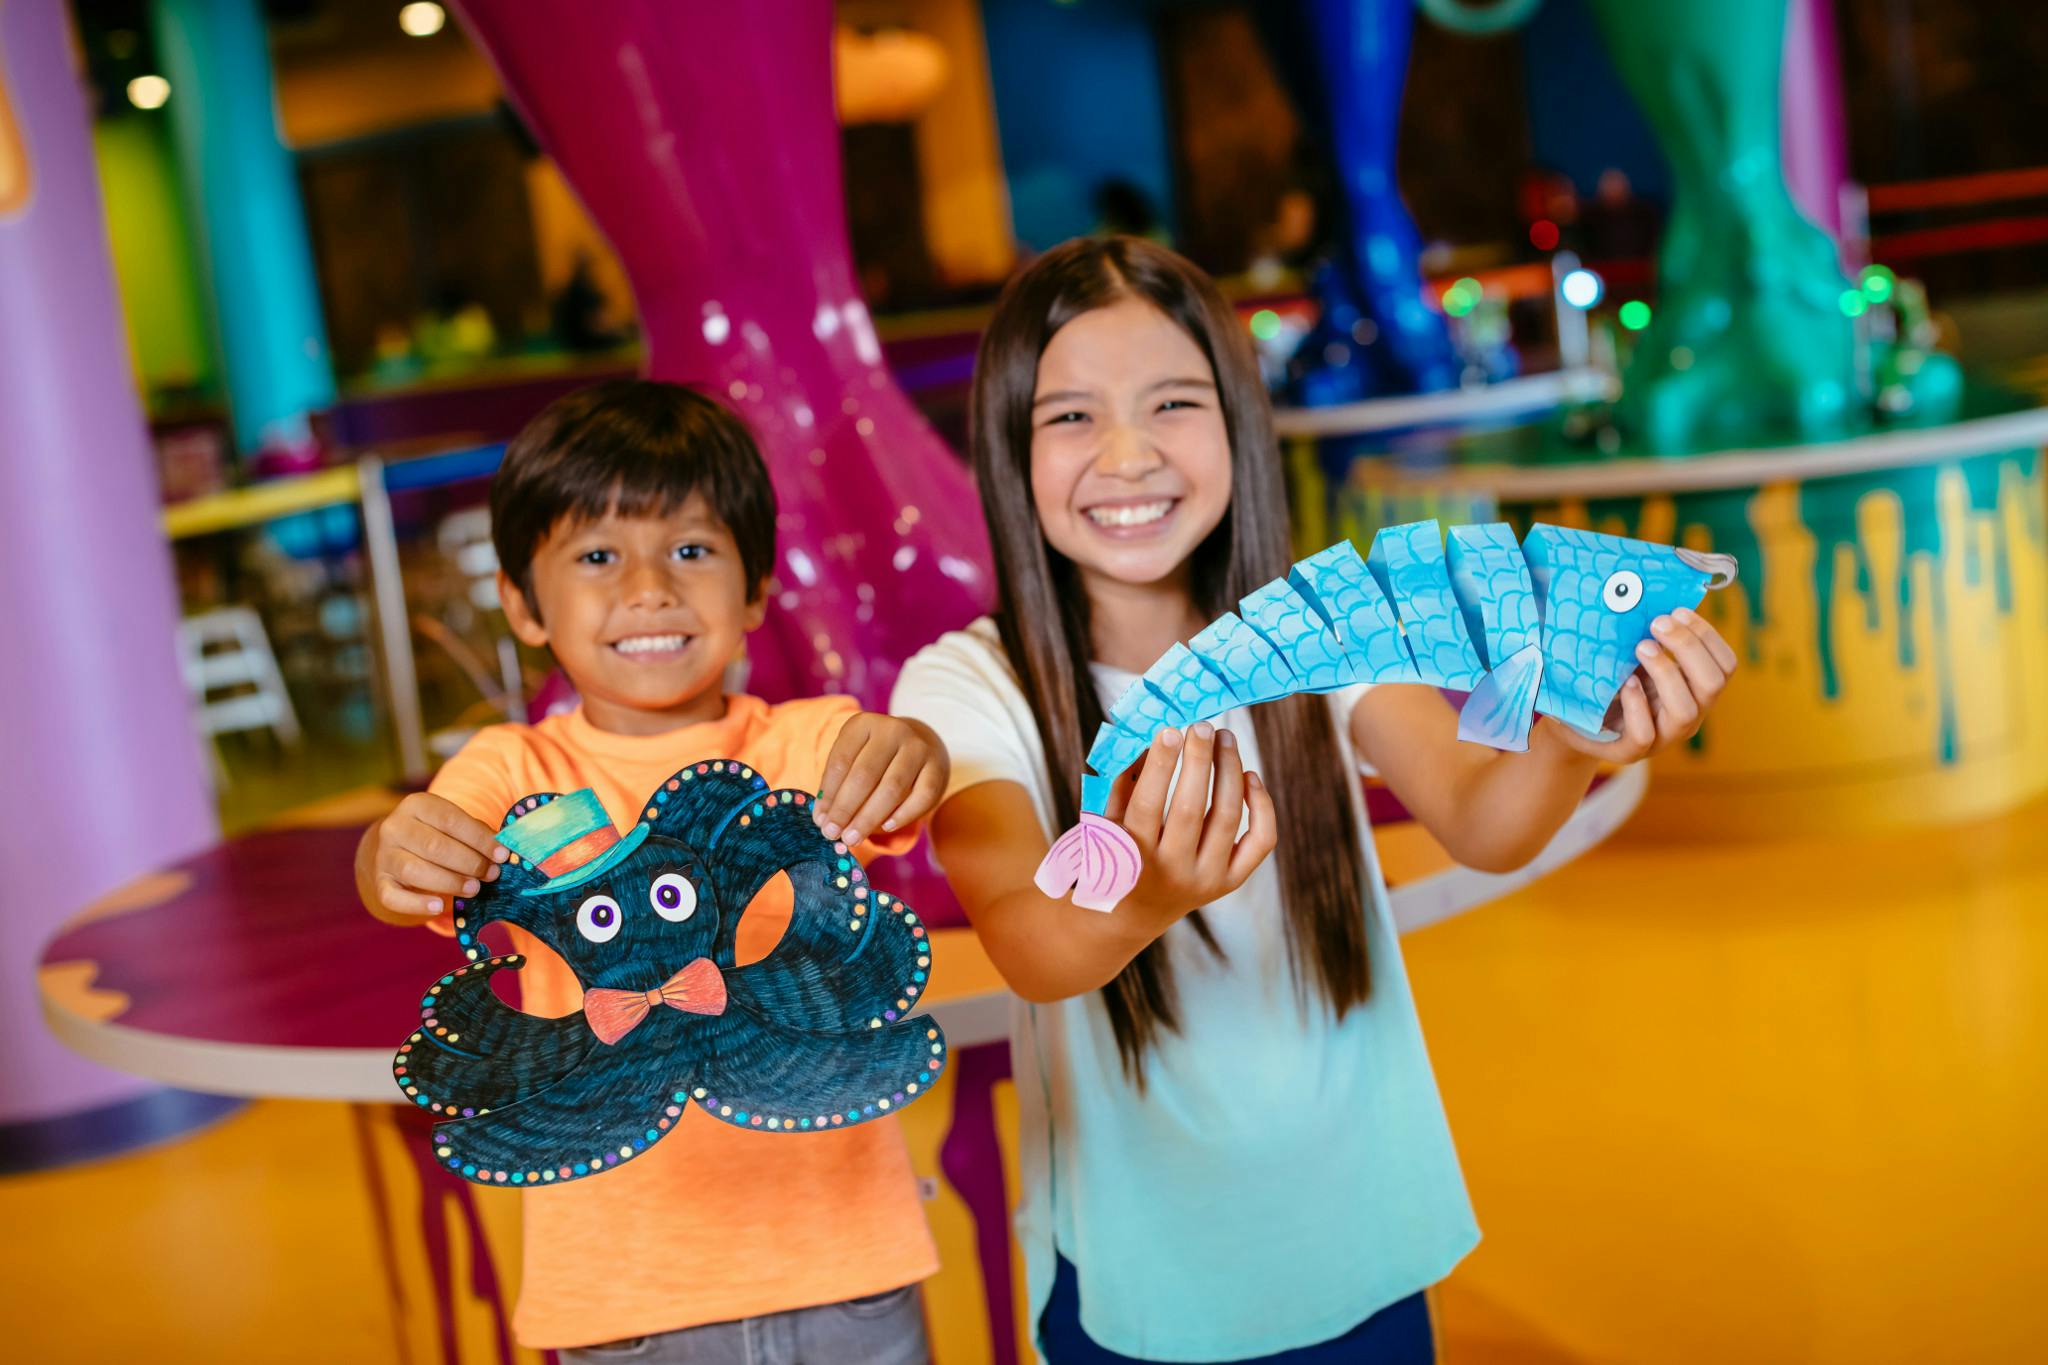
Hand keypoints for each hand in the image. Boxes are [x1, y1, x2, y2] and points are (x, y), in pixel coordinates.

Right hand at [368, 792, 507, 919]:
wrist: (395, 851)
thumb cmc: (436, 836)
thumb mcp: (453, 826)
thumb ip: (476, 834)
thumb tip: (502, 851)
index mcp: (416, 805)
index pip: (450, 820)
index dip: (479, 839)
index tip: (502, 855)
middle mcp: (394, 827)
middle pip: (434, 846)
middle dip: (469, 862)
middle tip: (491, 874)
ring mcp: (384, 856)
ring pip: (415, 871)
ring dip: (450, 882)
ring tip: (474, 889)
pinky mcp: (379, 883)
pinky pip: (394, 897)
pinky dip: (417, 904)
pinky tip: (439, 907)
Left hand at [813, 713, 948, 846]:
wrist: (919, 743)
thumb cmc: (876, 758)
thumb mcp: (853, 759)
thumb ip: (838, 786)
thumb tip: (823, 819)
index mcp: (863, 724)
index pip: (840, 762)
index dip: (828, 795)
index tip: (820, 821)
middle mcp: (892, 730)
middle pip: (864, 775)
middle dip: (845, 809)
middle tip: (833, 834)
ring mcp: (918, 747)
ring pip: (892, 788)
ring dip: (869, 818)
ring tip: (852, 838)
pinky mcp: (937, 767)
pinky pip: (920, 797)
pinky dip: (903, 815)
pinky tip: (886, 827)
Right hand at [1104, 722, 1275, 924]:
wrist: (1136, 912)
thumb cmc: (1117, 854)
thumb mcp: (1107, 823)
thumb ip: (1123, 782)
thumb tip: (1152, 737)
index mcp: (1134, 857)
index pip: (1148, 805)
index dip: (1161, 766)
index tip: (1169, 730)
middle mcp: (1173, 871)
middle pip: (1192, 809)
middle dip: (1199, 761)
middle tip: (1202, 726)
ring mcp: (1207, 879)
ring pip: (1228, 817)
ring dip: (1230, 770)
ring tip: (1225, 737)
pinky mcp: (1231, 881)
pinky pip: (1260, 841)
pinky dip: (1261, 805)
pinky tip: (1249, 775)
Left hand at [1549, 607, 1738, 761]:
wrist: (1574, 723)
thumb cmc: (1610, 683)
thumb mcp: (1634, 657)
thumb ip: (1651, 637)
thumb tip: (1653, 596)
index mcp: (1695, 689)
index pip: (1725, 665)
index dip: (1708, 636)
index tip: (1678, 611)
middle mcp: (1687, 714)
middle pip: (1713, 684)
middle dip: (1689, 648)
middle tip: (1657, 624)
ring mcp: (1662, 736)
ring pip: (1685, 711)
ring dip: (1666, 672)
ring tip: (1640, 647)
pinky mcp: (1630, 750)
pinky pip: (1645, 734)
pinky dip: (1638, 705)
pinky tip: (1626, 683)